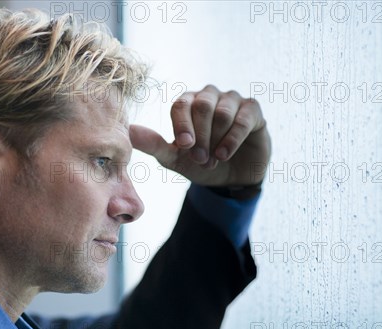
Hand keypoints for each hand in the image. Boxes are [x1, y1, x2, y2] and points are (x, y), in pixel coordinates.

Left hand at [129, 85, 270, 186]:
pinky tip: (225, 154)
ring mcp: (233, 101)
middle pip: (203, 106)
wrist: (230, 178)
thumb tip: (128, 131)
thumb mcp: (174, 158)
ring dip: (216, 140)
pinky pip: (243, 119)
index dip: (182, 126)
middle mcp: (210, 96)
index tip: (184, 147)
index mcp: (188, 103)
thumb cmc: (200, 163)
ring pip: (223, 112)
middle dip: (201, 136)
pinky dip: (232, 139)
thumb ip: (153, 144)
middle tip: (200, 159)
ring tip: (213, 160)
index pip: (181, 104)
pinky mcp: (253, 111)